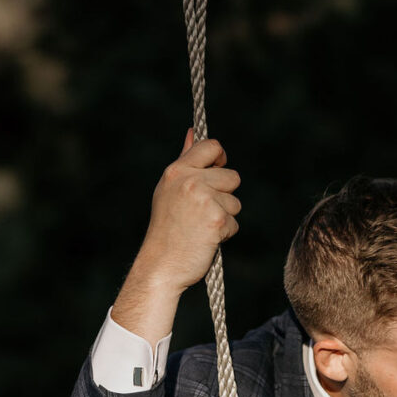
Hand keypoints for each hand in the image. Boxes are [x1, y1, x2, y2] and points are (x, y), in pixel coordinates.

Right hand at [110, 131, 241, 339]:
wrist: (161, 265)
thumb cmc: (166, 229)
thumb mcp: (169, 190)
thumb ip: (185, 160)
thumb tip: (193, 131)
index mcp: (177, 170)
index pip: (212, 146)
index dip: (220, 158)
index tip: (217, 171)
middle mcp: (189, 181)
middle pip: (232, 176)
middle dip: (224, 195)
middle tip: (203, 212)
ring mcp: (204, 199)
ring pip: (235, 202)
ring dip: (225, 216)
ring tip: (201, 227)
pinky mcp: (217, 220)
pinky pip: (234, 222)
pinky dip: (224, 234)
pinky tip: (206, 239)